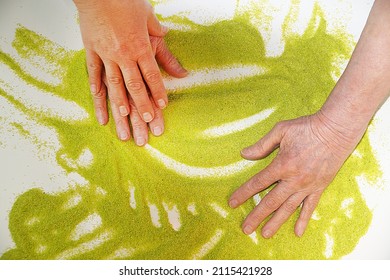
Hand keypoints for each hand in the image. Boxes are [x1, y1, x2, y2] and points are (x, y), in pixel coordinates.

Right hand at [74, 0, 186, 140]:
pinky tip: (99, 104)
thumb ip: (160, 40)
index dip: (158, 91)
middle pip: (134, 85)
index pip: (152, 74)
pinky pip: (94, 74)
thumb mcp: (148, 18)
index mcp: (140, 45)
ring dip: (120, 104)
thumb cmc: (126, 1)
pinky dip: (97, 90)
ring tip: (124, 120)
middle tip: (148, 121)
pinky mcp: (91, 51)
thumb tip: (172, 52)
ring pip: (114, 84)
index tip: (163, 106)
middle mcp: (123, 54)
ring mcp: (105, 54)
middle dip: (142, 105)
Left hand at [229, 112, 362, 237]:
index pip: (258, 183)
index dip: (243, 193)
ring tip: (265, 235)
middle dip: (256, 216)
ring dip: (276, 222)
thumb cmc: (307, 128)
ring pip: (288, 208)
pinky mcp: (319, 187)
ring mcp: (307, 186)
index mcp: (282, 165)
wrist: (337, 130)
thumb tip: (244, 154)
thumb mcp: (281, 130)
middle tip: (246, 229)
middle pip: (271, 202)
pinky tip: (297, 232)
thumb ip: (262, 145)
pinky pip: (310, 207)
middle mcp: (294, 180)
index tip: (232, 203)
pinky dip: (303, 220)